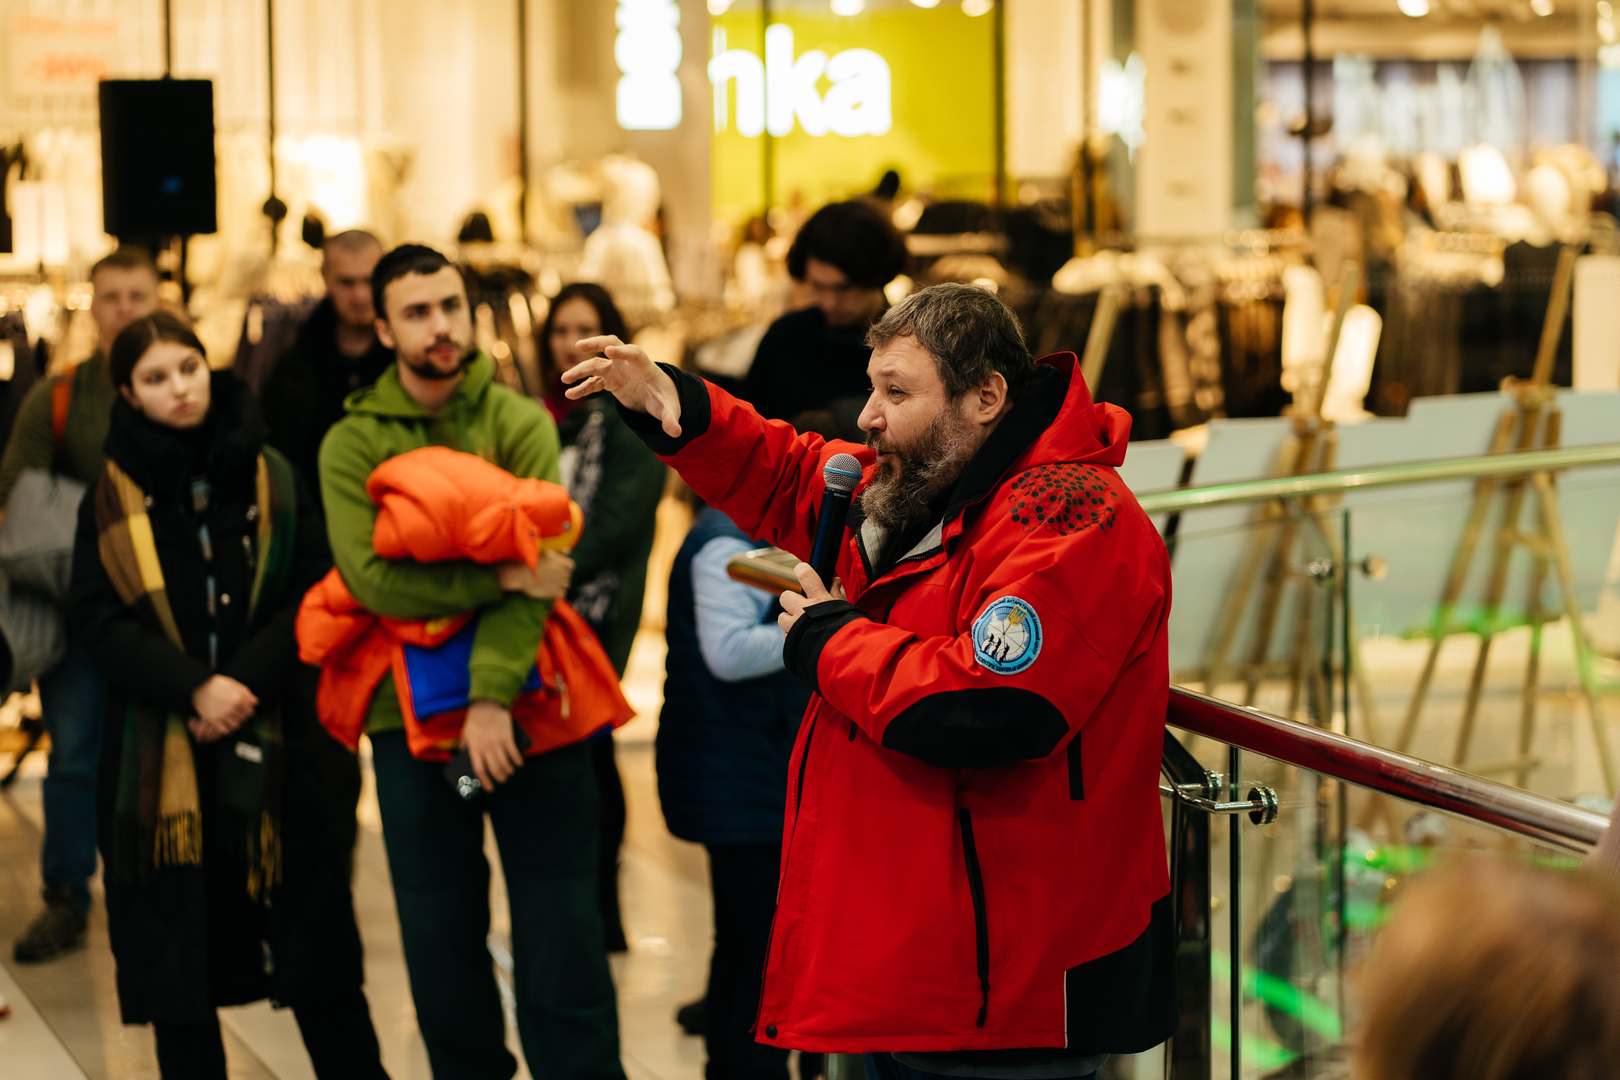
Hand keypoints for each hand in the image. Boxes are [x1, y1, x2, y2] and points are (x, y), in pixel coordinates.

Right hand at [189, 675, 257, 742]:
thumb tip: (256, 702)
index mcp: (239, 698)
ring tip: (232, 719)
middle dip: (242, 716)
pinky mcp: (214, 720)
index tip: (245, 710)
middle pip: (244, 718)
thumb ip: (246, 693)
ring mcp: (223, 715)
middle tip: (237, 714)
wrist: (198, 686)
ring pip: (236, 725)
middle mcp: (232, 707)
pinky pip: (225, 730)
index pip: (251, 711)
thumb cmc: (217, 684)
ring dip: (236, 723)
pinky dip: (228, 729)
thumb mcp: (233, 684)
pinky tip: (226, 725)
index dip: (249, 711)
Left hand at [462, 700, 523, 789]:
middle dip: (500, 778)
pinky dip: (517, 761)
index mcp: (474, 748)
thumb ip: (464, 746)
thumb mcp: (465, 733)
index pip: (479, 770)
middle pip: (494, 769)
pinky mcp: (507, 737)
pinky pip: (514, 753)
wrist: (488, 704)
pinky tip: (519, 764)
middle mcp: (486, 748)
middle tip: (502, 780)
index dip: (485, 782)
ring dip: (509, 771)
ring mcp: (497, 743)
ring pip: (505, 763)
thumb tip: (460, 757)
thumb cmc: (475, 719)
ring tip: (510, 772)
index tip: (490, 788)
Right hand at [496, 552, 574, 599]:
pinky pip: (562, 593)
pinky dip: (558, 592)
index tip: (556, 568)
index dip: (565, 567)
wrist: (520, 575)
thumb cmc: (532, 563)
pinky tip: (549, 589)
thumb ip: (559, 552)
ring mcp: (559, 582)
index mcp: (561, 562)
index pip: (571, 566)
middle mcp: (562, 571)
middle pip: (568, 575)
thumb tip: (569, 550)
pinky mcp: (555, 592)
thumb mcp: (546, 554)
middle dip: (561, 575)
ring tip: (550, 582)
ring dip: (560, 584)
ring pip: (566, 584)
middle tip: (550, 576)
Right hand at [560, 336, 682, 437]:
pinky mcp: (610, 381)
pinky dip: (583, 388)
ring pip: (596, 365)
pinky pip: (594, 383)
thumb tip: (676, 433)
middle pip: (610, 345)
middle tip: (579, 345)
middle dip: (595, 343)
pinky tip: (570, 394)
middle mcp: (627, 364)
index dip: (623, 351)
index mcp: (644, 365)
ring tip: (565, 379)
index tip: (609, 350)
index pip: (634, 353)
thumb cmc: (665, 397)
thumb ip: (671, 419)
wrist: (659, 396)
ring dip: (581, 370)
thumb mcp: (670, 409)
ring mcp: (617, 370)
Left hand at [777, 563, 846, 636]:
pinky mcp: (791, 641)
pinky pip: (785, 635)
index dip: (801, 570)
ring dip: (789, 620)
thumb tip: (835, 581)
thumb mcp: (843, 608)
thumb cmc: (846, 630)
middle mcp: (802, 610)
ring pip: (781, 618)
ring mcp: (795, 627)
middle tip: (801, 607)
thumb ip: (836, 593)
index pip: (805, 574)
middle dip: (791, 601)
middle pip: (785, 596)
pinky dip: (792, 636)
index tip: (801, 570)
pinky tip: (804, 639)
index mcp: (818, 599)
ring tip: (801, 626)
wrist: (842, 657)